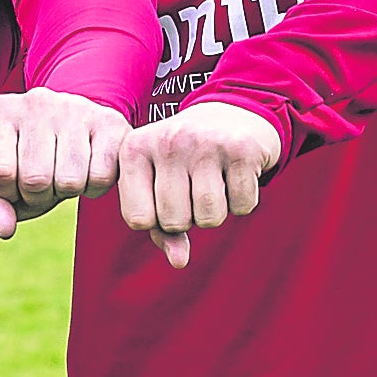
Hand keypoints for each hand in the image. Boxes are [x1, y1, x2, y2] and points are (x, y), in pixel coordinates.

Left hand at [0, 87, 128, 238]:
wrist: (76, 129)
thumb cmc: (27, 162)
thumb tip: (5, 226)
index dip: (7, 193)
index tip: (13, 182)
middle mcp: (35, 102)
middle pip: (35, 180)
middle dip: (38, 196)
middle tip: (44, 179)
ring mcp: (74, 108)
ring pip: (69, 181)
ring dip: (66, 192)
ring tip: (62, 172)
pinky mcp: (109, 121)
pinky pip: (100, 177)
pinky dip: (94, 187)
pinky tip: (86, 168)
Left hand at [117, 100, 280, 268]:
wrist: (231, 114)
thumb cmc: (185, 160)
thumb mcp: (159, 183)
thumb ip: (159, 227)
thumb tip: (179, 262)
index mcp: (134, 149)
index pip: (137, 219)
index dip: (155, 220)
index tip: (163, 197)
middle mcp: (166, 141)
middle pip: (174, 221)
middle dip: (187, 217)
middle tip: (192, 187)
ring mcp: (204, 143)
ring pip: (209, 218)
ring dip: (215, 213)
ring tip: (212, 182)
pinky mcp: (241, 149)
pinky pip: (242, 207)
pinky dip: (242, 201)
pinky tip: (234, 174)